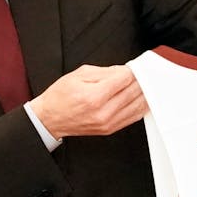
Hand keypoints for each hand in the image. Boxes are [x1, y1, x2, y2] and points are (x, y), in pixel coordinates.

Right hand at [28, 65, 146, 139]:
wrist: (50, 118)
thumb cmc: (61, 96)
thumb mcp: (79, 74)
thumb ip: (105, 72)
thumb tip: (124, 71)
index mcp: (94, 96)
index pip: (124, 79)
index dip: (132, 70)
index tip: (134, 66)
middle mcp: (103, 112)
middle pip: (133, 92)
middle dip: (140, 79)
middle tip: (143, 72)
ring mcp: (108, 123)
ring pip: (137, 105)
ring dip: (144, 92)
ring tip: (145, 83)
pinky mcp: (110, 129)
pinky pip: (133, 117)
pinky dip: (141, 106)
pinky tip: (142, 98)